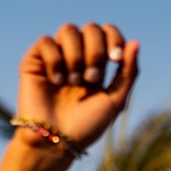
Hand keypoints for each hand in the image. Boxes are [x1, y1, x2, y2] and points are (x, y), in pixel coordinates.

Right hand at [15, 23, 139, 152]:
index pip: (107, 32)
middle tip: (92, 78)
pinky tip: (57, 81)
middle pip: (90, 28)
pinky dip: (55, 60)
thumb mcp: (115, 100)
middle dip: (96, 51)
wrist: (57, 142)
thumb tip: (136, 42)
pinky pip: (46, 42)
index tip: (116, 59)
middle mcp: (77, 56)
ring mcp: (55, 57)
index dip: (114, 38)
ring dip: (77, 56)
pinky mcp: (34, 62)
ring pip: (68, 30)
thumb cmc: (87, 126)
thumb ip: (128, 73)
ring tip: (74, 82)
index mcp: (97, 63)